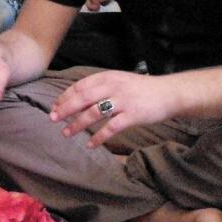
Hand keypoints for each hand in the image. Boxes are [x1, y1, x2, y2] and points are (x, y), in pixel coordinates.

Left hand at [49, 70, 175, 146]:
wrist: (169, 93)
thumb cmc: (141, 89)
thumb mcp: (119, 81)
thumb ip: (100, 87)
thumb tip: (76, 99)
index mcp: (108, 77)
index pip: (80, 86)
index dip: (65, 96)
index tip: (54, 106)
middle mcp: (113, 87)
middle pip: (83, 98)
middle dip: (65, 109)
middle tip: (53, 118)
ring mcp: (123, 101)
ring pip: (94, 113)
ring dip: (78, 124)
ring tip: (67, 133)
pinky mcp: (132, 115)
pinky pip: (111, 128)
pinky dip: (99, 137)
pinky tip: (91, 144)